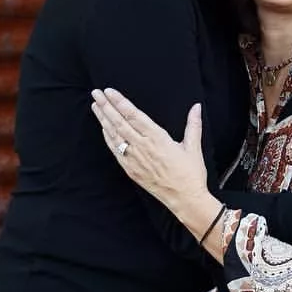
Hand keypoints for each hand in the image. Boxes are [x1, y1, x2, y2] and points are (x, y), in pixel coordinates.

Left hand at [91, 88, 209, 217]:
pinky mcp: (131, 169)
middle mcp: (143, 147)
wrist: (185, 199)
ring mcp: (135, 159)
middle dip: (106, 106)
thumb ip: (193, 124)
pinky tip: (103, 128)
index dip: (120, 102)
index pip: (134, 116)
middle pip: (120, 122)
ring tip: (95, 106)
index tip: (110, 92)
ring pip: (114, 135)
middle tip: (96, 93)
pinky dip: (108, 138)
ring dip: (103, 119)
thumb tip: (196, 107)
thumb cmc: (190, 174)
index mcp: (158, 138)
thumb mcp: (193, 147)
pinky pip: (115, 150)